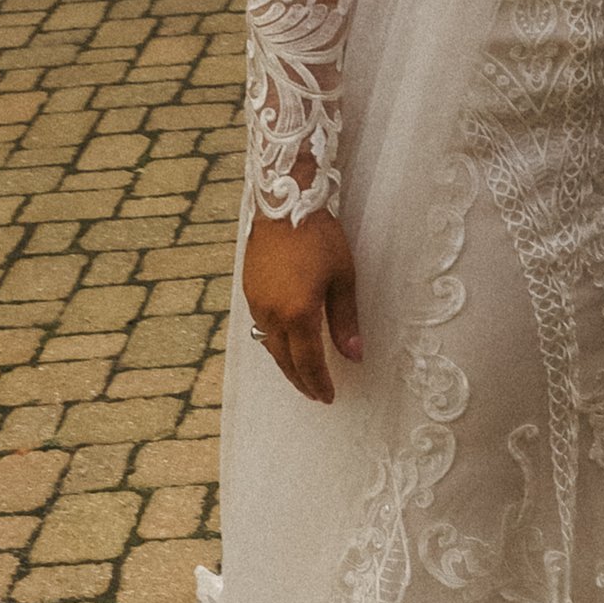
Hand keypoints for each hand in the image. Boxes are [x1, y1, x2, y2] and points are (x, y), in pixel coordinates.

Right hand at [241, 210, 361, 404]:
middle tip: (316, 394)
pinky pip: (262, 329)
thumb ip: (346, 320)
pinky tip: (286, 344)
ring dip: (287, 364)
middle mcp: (272, 315)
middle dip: (302, 381)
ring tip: (303, 374)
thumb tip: (354, 355)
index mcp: (298, 314)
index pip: (308, 363)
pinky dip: (275, 344)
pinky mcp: (249, 292)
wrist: (283, 205)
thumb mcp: (342, 278)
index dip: (319, 383)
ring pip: (271, 347)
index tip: (329, 397)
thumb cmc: (319, 238)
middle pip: (286, 361)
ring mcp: (256, 304)